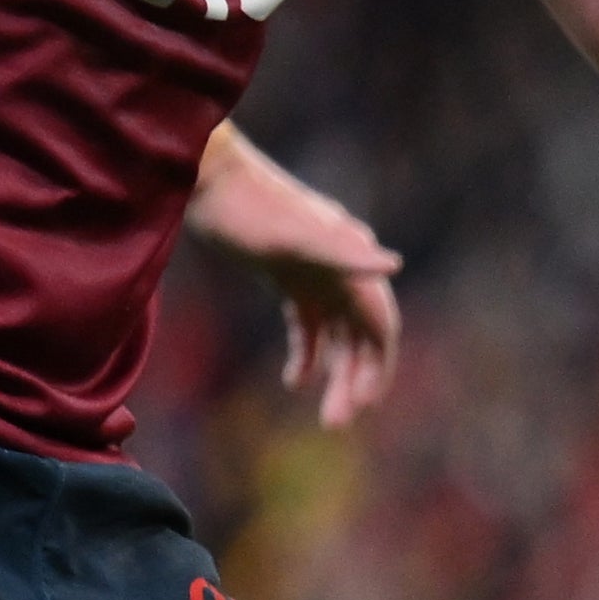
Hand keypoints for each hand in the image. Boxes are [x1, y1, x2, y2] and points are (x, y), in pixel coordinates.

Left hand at [181, 141, 402, 427]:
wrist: (204, 175)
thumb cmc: (247, 207)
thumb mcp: (293, 235)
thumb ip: (344, 251)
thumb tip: (394, 262)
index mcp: (351, 262)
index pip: (380, 326)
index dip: (378, 367)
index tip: (363, 406)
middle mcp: (341, 270)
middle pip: (360, 338)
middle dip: (354, 381)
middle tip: (335, 424)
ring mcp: (316, 273)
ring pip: (337, 335)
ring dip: (336, 374)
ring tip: (324, 415)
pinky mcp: (289, 274)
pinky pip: (309, 324)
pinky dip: (308, 353)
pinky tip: (296, 380)